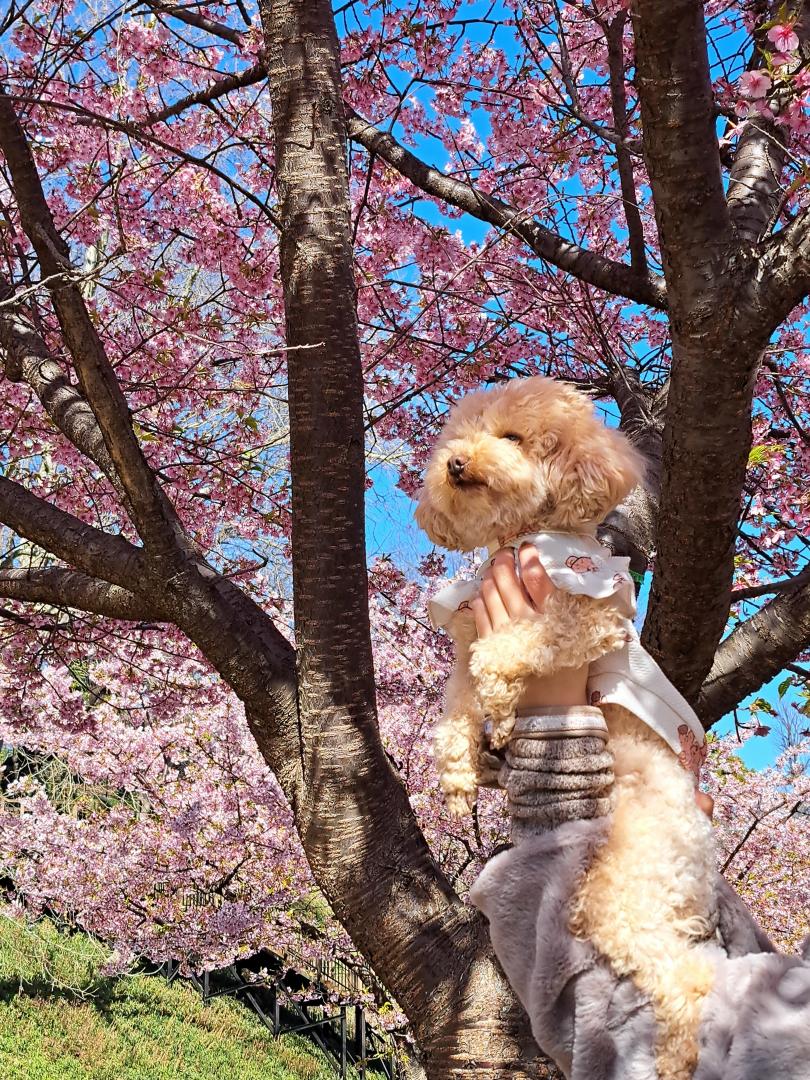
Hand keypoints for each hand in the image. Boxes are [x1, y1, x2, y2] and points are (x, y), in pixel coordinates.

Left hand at [471, 544, 588, 707]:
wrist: (550, 708)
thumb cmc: (569, 669)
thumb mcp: (581, 636)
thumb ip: (574, 606)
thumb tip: (567, 574)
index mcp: (552, 618)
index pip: (537, 578)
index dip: (529, 558)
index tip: (527, 547)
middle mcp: (526, 622)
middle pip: (507, 581)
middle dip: (504, 560)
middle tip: (506, 553)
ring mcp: (504, 634)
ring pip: (490, 593)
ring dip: (491, 575)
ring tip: (495, 568)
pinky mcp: (489, 645)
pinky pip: (479, 613)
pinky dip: (481, 597)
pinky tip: (485, 591)